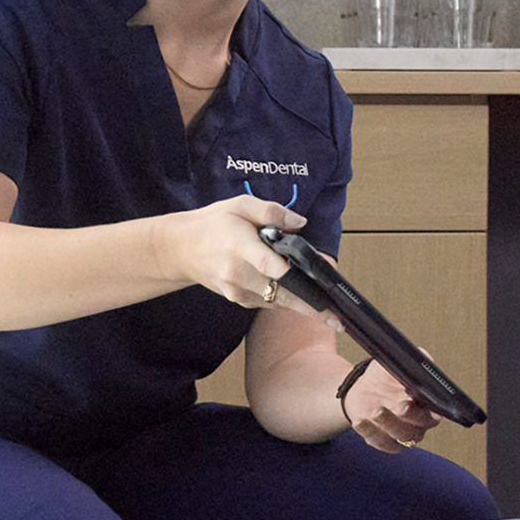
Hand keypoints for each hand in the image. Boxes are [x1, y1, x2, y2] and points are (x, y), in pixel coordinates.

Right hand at [160, 197, 321, 316]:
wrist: (183, 249)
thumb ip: (272, 212)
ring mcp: (237, 290)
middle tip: (336, 315)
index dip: (291, 272)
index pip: (266, 263)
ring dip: (303, 306)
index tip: (316, 282)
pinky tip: (304, 298)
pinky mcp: (239, 300)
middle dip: (310, 301)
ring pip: (278, 302)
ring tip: (329, 311)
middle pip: (279, 292)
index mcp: (238, 245)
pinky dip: (287, 300)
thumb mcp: (240, 205)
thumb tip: (300, 223)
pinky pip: (269, 302)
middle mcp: (237, 273)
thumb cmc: (213, 225)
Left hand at [343, 361, 438, 452]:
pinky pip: (379, 442)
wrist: (366, 389)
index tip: (416, 402)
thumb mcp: (399, 364)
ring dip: (388, 424)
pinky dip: (369, 432)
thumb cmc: (387, 377)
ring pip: (400, 437)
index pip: (434, 415)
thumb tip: (424, 358)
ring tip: (376, 410)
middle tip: (401, 406)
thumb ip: (415, 361)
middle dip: (410, 417)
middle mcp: (418, 425)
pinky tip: (360, 421)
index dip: (428, 412)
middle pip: (419, 428)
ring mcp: (401, 435)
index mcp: (428, 408)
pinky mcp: (383, 441)